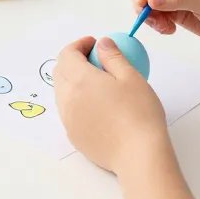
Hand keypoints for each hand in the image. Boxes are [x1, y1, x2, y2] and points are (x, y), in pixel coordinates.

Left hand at [54, 36, 167, 172]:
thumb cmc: (139, 113)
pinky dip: (76, 100)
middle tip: (94, 60)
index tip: (93, 43)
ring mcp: (67, 119)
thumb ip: (113, 56)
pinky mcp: (73, 135)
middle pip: (60, 72)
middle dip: (73, 60)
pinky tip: (97, 106)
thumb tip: (102, 43)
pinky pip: (68, 111)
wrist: (138, 155)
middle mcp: (67, 99)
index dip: (78, 45)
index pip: (67, 54)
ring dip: (72, 81)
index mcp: (79, 80)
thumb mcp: (131, 78)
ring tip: (96, 82)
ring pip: (61, 92)